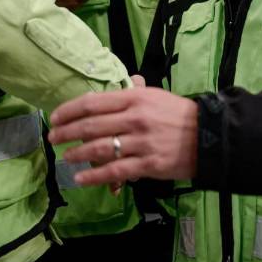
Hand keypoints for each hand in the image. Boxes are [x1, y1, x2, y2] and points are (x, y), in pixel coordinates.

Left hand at [48, 74, 198, 186]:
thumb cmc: (179, 115)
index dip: (69, 110)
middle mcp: (134, 119)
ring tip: (65, 157)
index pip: (92, 103)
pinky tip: (80, 179)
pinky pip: (114, 172)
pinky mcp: (147, 165)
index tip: (55, 117)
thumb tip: (125, 82)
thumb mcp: (156, 96)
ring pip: (98, 149)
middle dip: (66, 132)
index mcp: (134, 99)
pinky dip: (93, 177)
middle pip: (90, 126)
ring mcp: (140, 143)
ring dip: (76, 154)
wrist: (209, 137)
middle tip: (53, 138)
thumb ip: (135, 92)